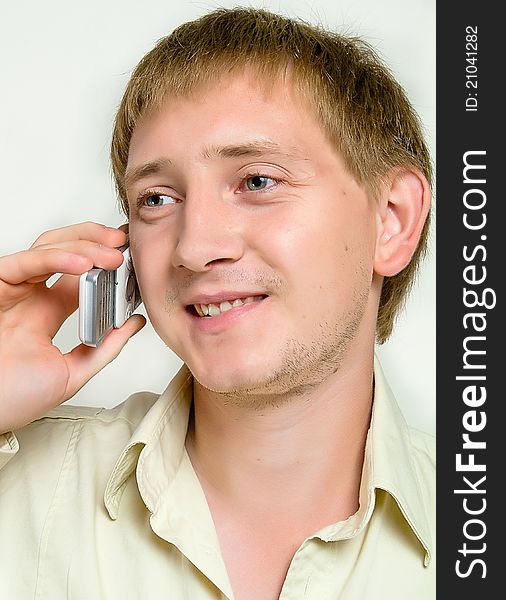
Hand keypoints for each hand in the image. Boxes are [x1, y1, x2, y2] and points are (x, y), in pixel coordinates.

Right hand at [0, 222, 145, 433]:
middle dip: (97, 241)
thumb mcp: (73, 373)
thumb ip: (104, 347)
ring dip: (83, 246)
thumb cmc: (12, 399)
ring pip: (48, 248)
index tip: (132, 261)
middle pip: (65, 250)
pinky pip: (24, 263)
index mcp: (48, 313)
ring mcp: (14, 291)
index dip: (106, 265)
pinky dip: (55, 258)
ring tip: (112, 254)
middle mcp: (31, 297)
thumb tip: (134, 323)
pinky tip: (82, 262)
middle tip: (124, 245)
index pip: (80, 276)